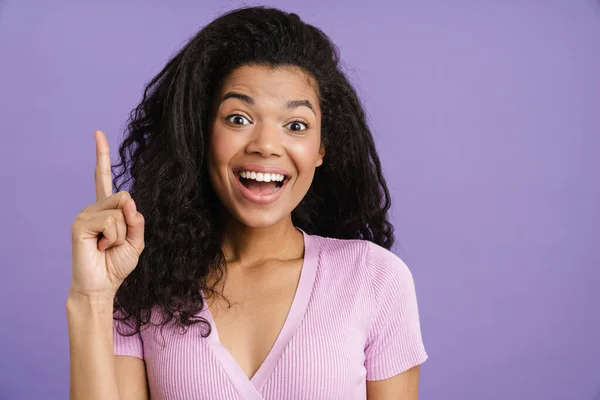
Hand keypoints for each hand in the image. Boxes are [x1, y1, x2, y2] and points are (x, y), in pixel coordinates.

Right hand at [70, 130, 144, 298]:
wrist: (102, 285)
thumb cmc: (117, 263)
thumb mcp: (137, 240)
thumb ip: (136, 219)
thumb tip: (127, 200)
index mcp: (107, 209)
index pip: (103, 177)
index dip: (101, 155)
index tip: (97, 133)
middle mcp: (95, 207)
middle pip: (125, 197)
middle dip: (130, 223)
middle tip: (116, 242)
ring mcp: (86, 213)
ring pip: (120, 211)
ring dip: (122, 234)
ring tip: (108, 246)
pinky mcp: (81, 223)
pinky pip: (111, 222)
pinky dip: (114, 238)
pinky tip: (101, 247)